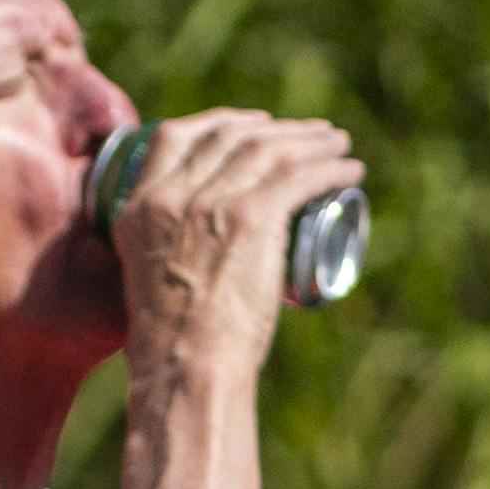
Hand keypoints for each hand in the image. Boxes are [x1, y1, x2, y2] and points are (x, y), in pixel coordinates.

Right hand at [102, 106, 358, 398]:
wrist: (186, 366)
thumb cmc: (173, 345)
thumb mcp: (147, 281)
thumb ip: (161, 256)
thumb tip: (192, 260)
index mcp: (140, 207)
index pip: (172, 136)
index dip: (218, 122)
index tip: (250, 126)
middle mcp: (172, 195)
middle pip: (229, 136)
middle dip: (274, 127)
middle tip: (304, 134)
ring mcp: (212, 203)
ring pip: (269, 149)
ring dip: (311, 141)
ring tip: (337, 145)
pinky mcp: (253, 217)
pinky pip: (300, 177)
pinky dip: (330, 168)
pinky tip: (349, 169)